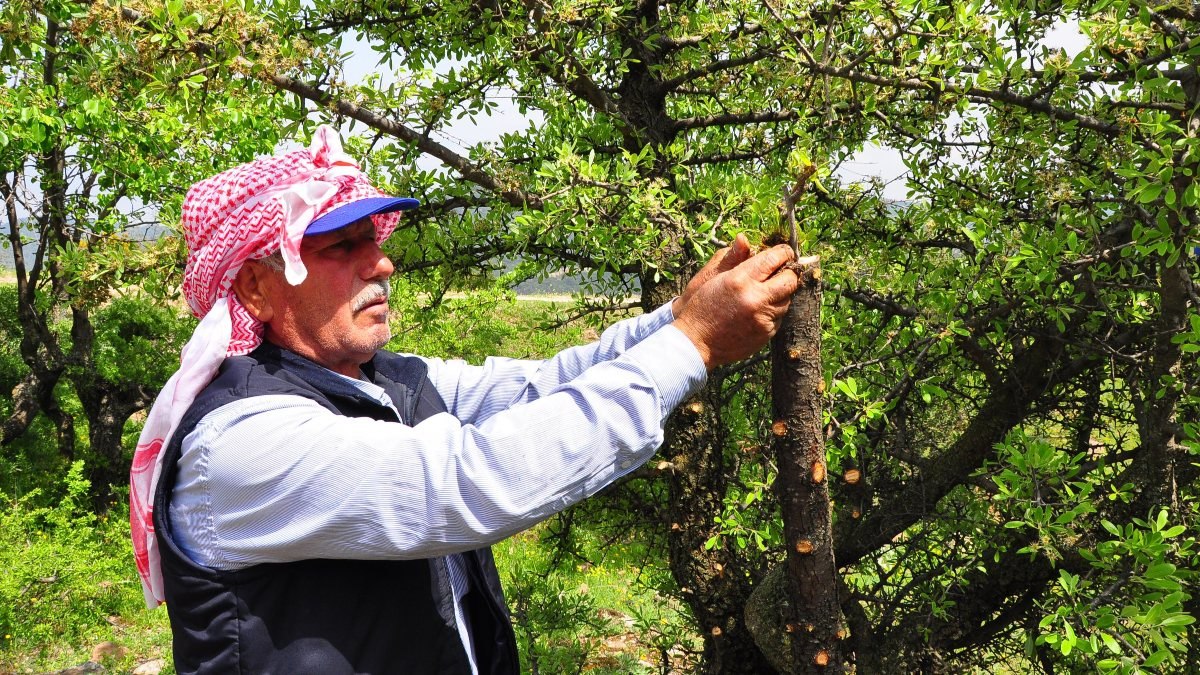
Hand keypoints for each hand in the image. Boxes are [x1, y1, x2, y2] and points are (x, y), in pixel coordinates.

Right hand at [672, 242, 800, 369]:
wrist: (696, 343)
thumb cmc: (702, 307)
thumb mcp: (713, 277)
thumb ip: (733, 258)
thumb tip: (744, 239)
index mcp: (740, 279)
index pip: (774, 259)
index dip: (783, 253)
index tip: (783, 252)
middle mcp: (755, 298)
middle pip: (790, 280)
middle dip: (788, 272)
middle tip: (781, 271)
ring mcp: (763, 318)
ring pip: (787, 299)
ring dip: (780, 293)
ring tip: (764, 293)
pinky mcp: (766, 333)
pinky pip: (779, 317)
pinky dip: (773, 311)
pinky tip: (758, 310)